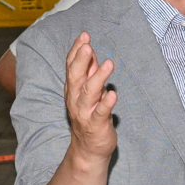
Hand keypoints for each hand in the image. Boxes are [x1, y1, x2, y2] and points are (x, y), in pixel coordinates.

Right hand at [62, 32, 117, 165]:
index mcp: (73, 89)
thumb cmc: (89, 116)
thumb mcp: (88, 92)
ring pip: (89, 93)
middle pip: (76, 77)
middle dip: (81, 60)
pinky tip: (113, 94)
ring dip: (98, 78)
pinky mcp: (97, 125)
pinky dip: (106, 103)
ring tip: (108, 64)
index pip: (71, 67)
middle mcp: (76, 99)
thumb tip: (90, 51)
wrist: (88, 148)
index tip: (84, 36)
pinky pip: (101, 113)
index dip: (76, 51)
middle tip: (87, 45)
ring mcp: (85, 112)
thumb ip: (89, 72)